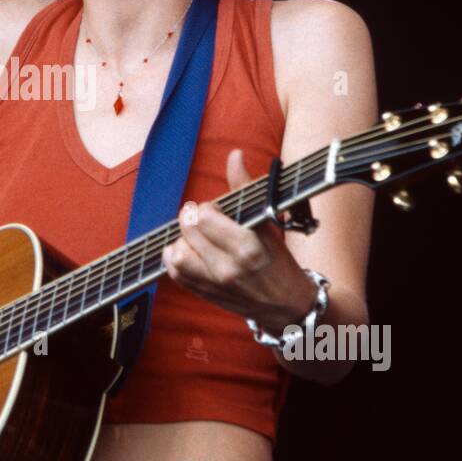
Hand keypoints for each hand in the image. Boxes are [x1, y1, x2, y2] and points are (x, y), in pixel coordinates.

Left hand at [162, 148, 316, 332]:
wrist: (286, 305)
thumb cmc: (278, 260)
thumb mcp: (266, 223)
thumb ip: (244, 188)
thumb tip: (234, 155)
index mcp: (246, 247)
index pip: (204, 216)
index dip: (208, 208)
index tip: (220, 211)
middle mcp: (227, 268)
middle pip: (188, 230)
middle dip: (194, 220)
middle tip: (209, 223)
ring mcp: (214, 284)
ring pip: (176, 254)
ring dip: (183, 240)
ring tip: (199, 239)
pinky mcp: (204, 294)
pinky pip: (174, 272)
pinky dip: (176, 258)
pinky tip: (191, 252)